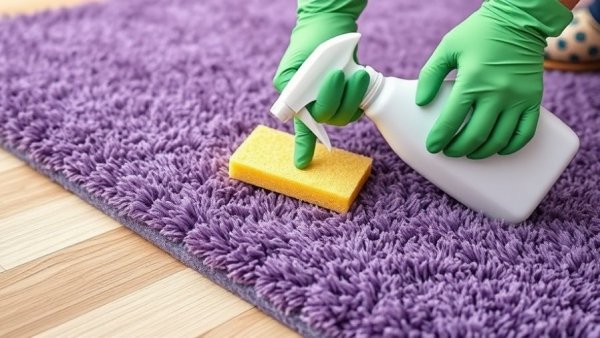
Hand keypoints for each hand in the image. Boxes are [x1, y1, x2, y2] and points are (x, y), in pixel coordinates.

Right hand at [273, 0, 368, 168]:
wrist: (328, 24)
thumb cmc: (307, 43)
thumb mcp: (293, 63)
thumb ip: (288, 86)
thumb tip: (295, 110)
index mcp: (299, 102)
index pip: (302, 129)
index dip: (303, 147)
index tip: (302, 164)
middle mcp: (317, 106)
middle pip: (327, 117)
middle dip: (334, 98)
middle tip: (336, 75)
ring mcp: (336, 101)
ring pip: (344, 114)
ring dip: (352, 95)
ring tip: (357, 73)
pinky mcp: (353, 95)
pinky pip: (358, 108)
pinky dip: (360, 95)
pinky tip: (360, 77)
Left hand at [416, 0, 571, 158]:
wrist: (520, 20)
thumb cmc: (479, 32)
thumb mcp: (448, 47)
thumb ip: (430, 75)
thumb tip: (420, 103)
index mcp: (473, 80)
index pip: (452, 119)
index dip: (440, 138)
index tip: (432, 147)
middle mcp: (497, 92)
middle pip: (476, 135)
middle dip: (458, 149)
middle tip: (448, 152)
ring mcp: (518, 98)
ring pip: (499, 139)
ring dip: (482, 152)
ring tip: (469, 153)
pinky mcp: (533, 99)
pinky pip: (526, 132)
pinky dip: (512, 146)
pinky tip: (499, 150)